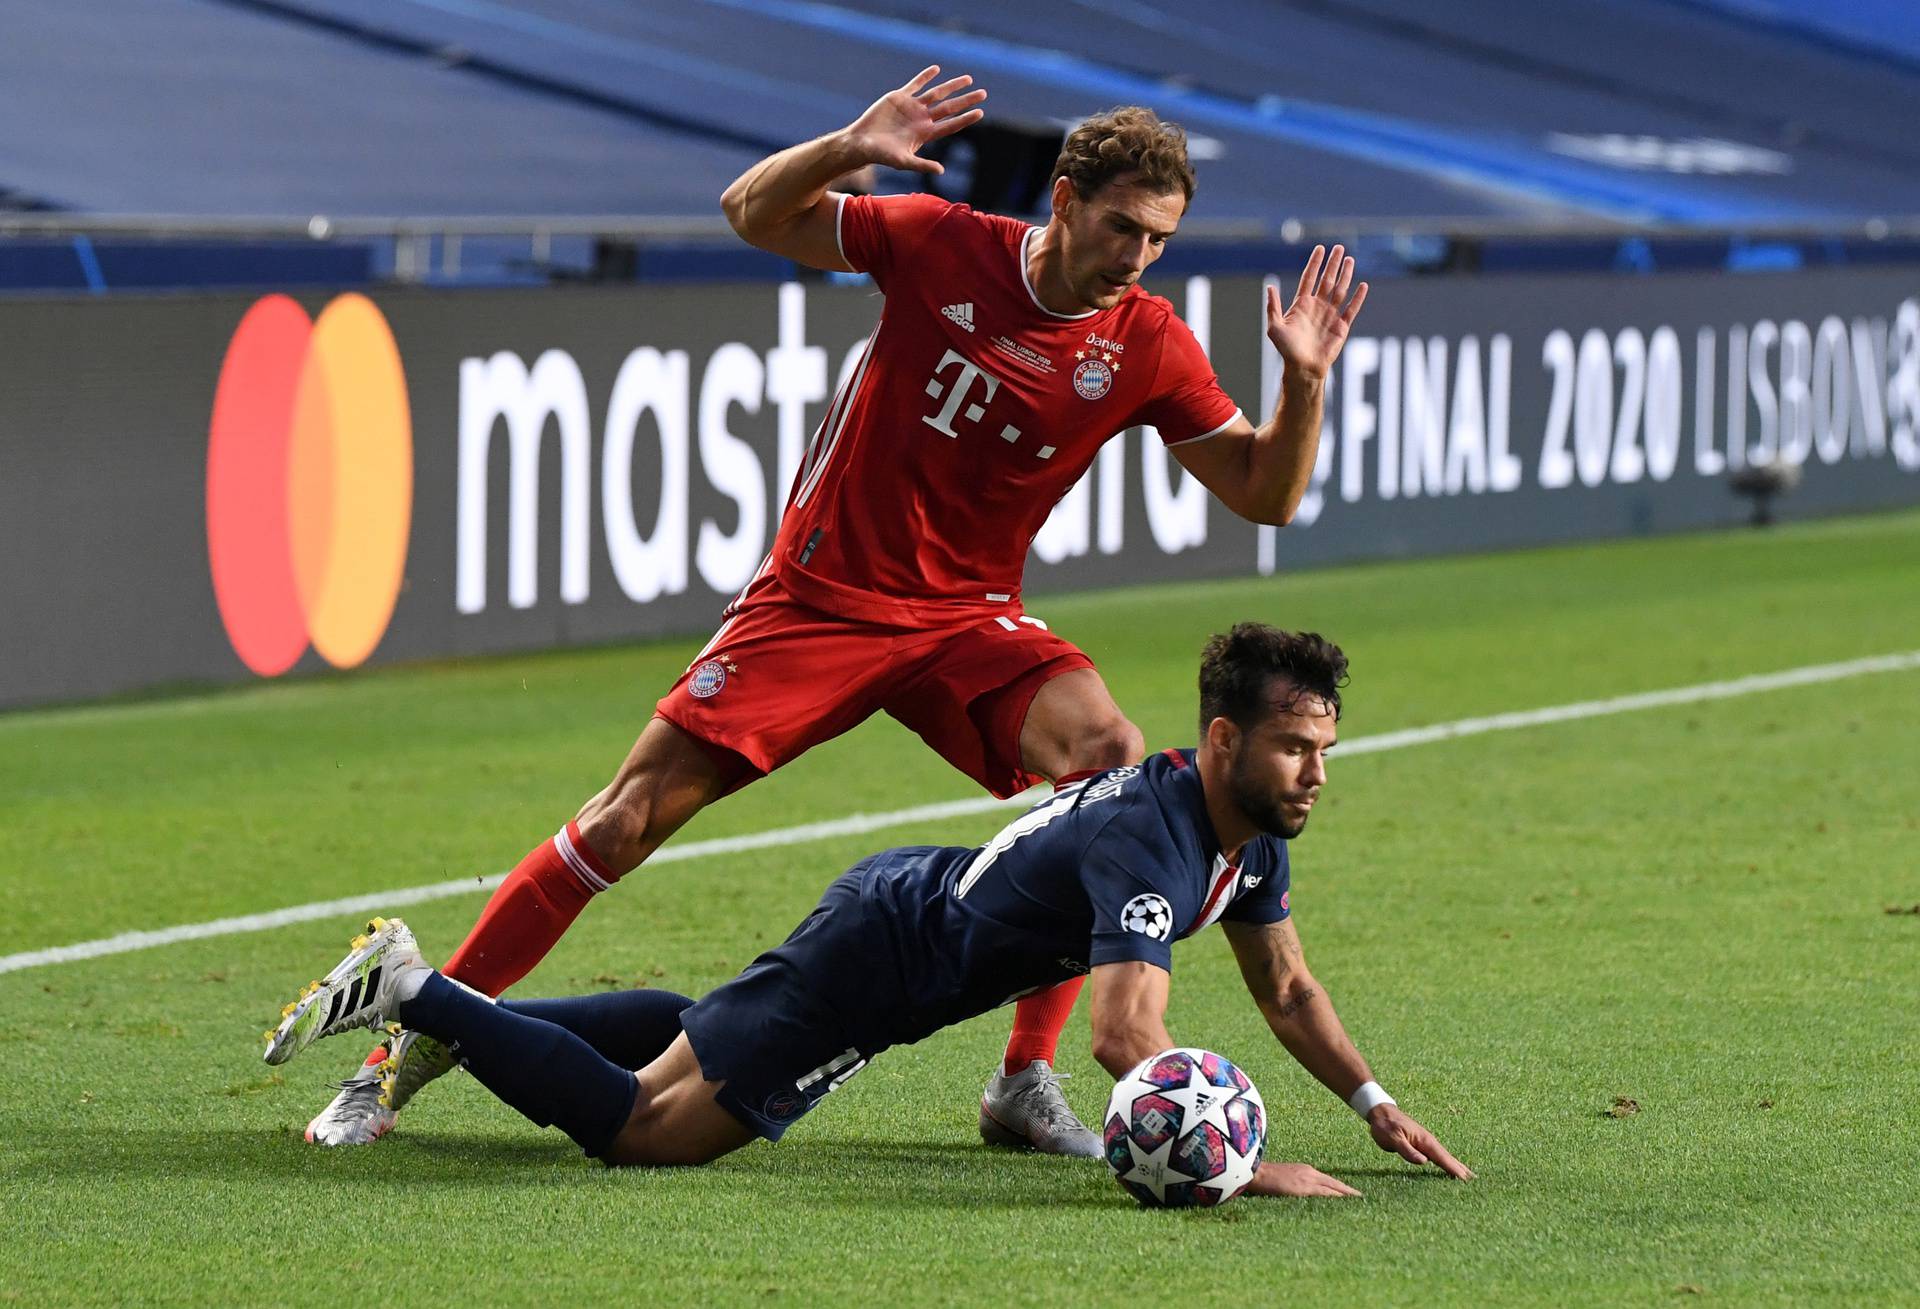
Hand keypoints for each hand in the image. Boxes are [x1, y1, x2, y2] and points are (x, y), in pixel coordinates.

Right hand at [843, 66, 987, 175]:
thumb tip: (941, 171)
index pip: (951, 125)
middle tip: (983, 93)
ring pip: (937, 94)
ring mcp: (912, 107)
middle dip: (966, 100)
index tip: (980, 112)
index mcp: (925, 134)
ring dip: (952, 86)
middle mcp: (922, 119)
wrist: (861, 143)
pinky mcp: (899, 97)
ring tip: (968, 79)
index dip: (965, 119)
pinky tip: (936, 69)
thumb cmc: (881, 156)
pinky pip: (915, 84)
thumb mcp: (903, 162)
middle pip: (949, 108)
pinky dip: (925, 76)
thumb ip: (922, 165)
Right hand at [1245, 1161, 1361, 1197]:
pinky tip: (1343, 1202)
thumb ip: (1296, 1183)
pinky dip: (1335, 1197)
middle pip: (1334, 1183)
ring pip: (1332, 1188)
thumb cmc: (1266, 1177)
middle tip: (1361, 1197)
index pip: (1328, 1180)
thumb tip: (1301, 1192)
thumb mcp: (1285, 1177)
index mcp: (1305, 1170)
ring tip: (1357, 1200)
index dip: (1340, 1187)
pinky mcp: (1303, 1188)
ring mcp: (1307, 1179)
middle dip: (1348, 1190)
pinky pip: (1324, 1193)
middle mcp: (1309, 1172)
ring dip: (1345, 1194)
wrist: (1255, 1172)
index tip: (1350, 1192)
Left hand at [1266, 244, 1367, 380]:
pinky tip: (1363, 285)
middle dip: (1333, 263)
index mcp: (1301, 304)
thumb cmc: (1287, 350)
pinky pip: (1351, 309)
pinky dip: (1358, 298)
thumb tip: (1269, 286)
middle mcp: (1317, 307)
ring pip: (1340, 290)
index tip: (1320, 248)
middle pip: (1327, 280)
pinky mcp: (1341, 326)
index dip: (1315, 263)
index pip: (1309, 278)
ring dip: (1345, 275)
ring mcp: (1330, 315)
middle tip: (1339, 247)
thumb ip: (1273, 307)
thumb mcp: (1274, 327)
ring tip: (1350, 260)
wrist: (1303, 368)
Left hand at [1365, 1104, 1473, 1178]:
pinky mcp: (1421, 1145)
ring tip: (1468, 1177)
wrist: (1380, 1112)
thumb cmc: (1386, 1125)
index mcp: (1424, 1140)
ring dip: (1456, 1166)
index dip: (1454, 1169)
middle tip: (1475, 1182)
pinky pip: (1437, 1156)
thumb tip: (1424, 1162)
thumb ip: (1408, 1150)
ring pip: (1444, 1157)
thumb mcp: (1393, 1138)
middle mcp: (1428, 1142)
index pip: (1442, 1158)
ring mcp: (1426, 1143)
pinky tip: (1449, 1169)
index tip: (1466, 1180)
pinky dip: (1446, 1163)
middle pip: (1448, 1158)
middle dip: (1460, 1169)